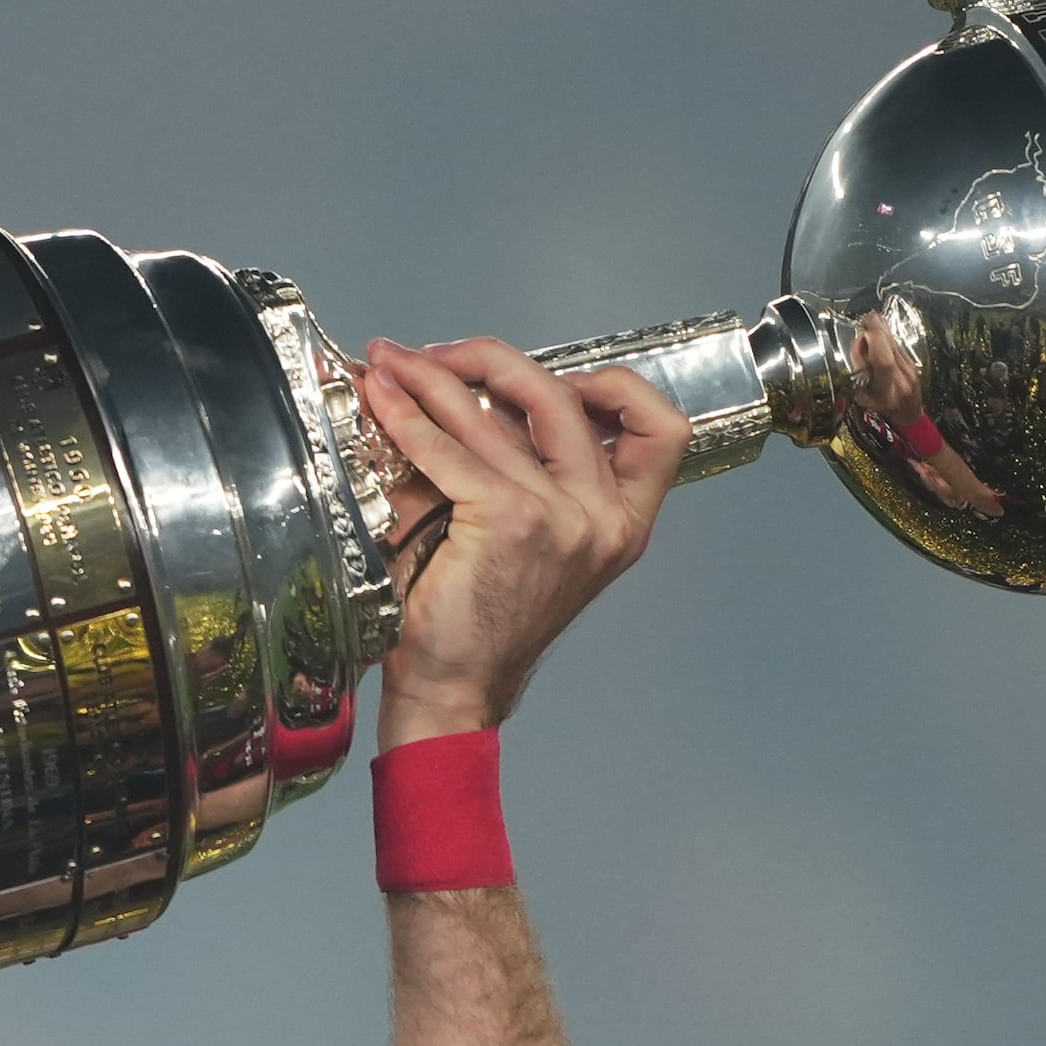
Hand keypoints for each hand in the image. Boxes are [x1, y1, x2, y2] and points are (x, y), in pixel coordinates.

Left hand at [356, 336, 691, 743]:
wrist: (454, 690)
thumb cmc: (481, 623)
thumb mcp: (534, 542)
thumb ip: (529, 472)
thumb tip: (471, 392)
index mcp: (624, 522)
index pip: (661, 429)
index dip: (611, 386)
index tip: (554, 375)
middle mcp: (605, 517)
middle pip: (565, 397)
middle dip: (493, 360)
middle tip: (438, 355)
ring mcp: (563, 518)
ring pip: (499, 416)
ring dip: (435, 378)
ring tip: (393, 364)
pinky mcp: (510, 521)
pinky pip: (453, 448)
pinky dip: (410, 417)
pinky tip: (384, 403)